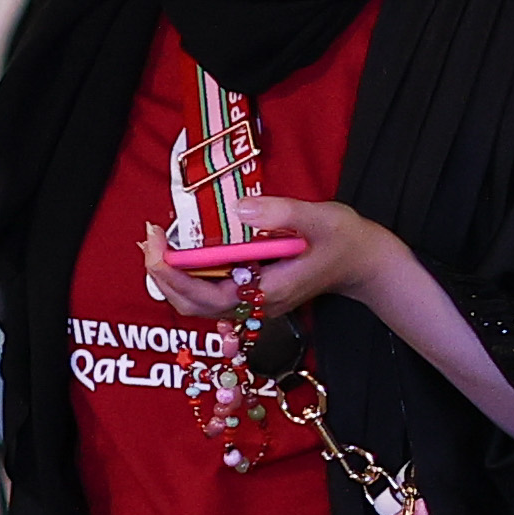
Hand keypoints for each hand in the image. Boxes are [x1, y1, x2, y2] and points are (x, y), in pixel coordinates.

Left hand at [145, 192, 399, 328]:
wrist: (364, 262)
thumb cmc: (345, 240)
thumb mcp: (320, 218)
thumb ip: (282, 213)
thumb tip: (241, 208)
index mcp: (268, 291)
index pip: (209, 296)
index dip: (177, 276)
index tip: (159, 247)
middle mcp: (255, 303)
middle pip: (193, 306)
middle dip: (164, 276)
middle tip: (149, 240)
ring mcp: (253, 301)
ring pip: (198, 303)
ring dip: (172, 276)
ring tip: (156, 243)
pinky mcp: (251, 292)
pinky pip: (209, 292)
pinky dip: (188, 275)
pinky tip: (179, 251)